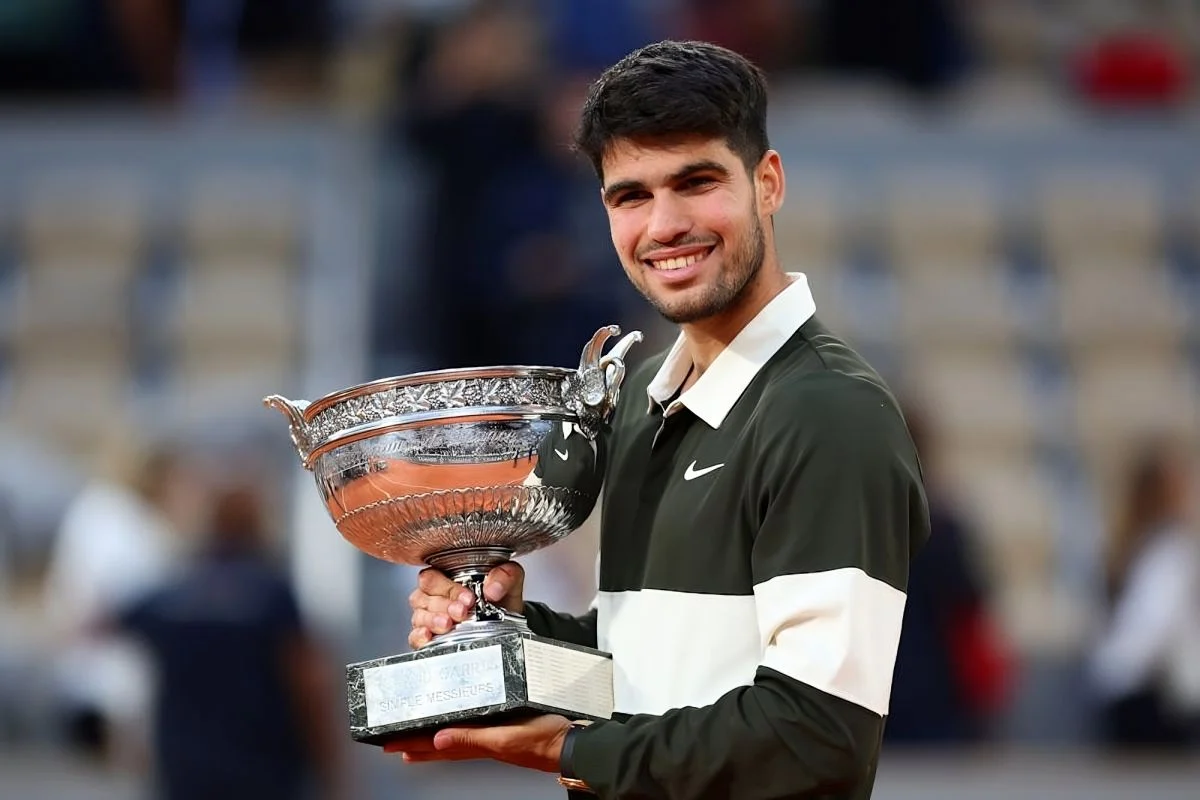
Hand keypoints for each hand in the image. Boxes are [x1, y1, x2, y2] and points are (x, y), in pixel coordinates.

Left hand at [383, 714, 570, 772]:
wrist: (572, 742)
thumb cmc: (543, 742)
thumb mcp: (504, 739)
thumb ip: (472, 739)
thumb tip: (439, 738)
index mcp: (479, 744)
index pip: (437, 744)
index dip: (413, 743)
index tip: (389, 742)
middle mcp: (483, 740)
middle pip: (443, 742)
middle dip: (418, 742)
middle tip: (395, 741)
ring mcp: (496, 734)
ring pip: (457, 735)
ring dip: (436, 735)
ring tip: (418, 738)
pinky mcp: (508, 725)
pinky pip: (476, 727)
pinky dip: (463, 726)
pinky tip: (464, 722)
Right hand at [407, 562, 525, 648]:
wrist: (507, 626)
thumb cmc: (501, 600)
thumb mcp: (509, 583)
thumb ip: (505, 576)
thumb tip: (492, 588)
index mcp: (448, 577)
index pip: (434, 577)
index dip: (448, 588)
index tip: (468, 599)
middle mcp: (435, 596)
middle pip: (424, 596)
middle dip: (444, 605)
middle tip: (461, 612)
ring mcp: (429, 617)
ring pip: (419, 615)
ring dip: (433, 620)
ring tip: (448, 625)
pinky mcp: (428, 638)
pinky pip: (414, 636)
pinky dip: (419, 636)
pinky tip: (428, 636)